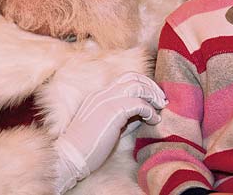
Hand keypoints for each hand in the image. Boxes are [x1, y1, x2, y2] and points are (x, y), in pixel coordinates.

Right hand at [54, 72, 166, 192]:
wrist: (70, 156)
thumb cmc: (87, 147)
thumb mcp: (107, 127)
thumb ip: (124, 118)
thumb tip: (144, 115)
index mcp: (99, 96)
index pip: (125, 80)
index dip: (142, 85)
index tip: (153, 97)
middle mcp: (103, 94)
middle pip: (133, 77)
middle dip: (151, 85)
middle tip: (161, 99)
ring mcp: (107, 100)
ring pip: (138, 86)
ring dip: (153, 95)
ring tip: (161, 107)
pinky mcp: (113, 111)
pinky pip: (138, 104)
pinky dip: (150, 111)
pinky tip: (154, 120)